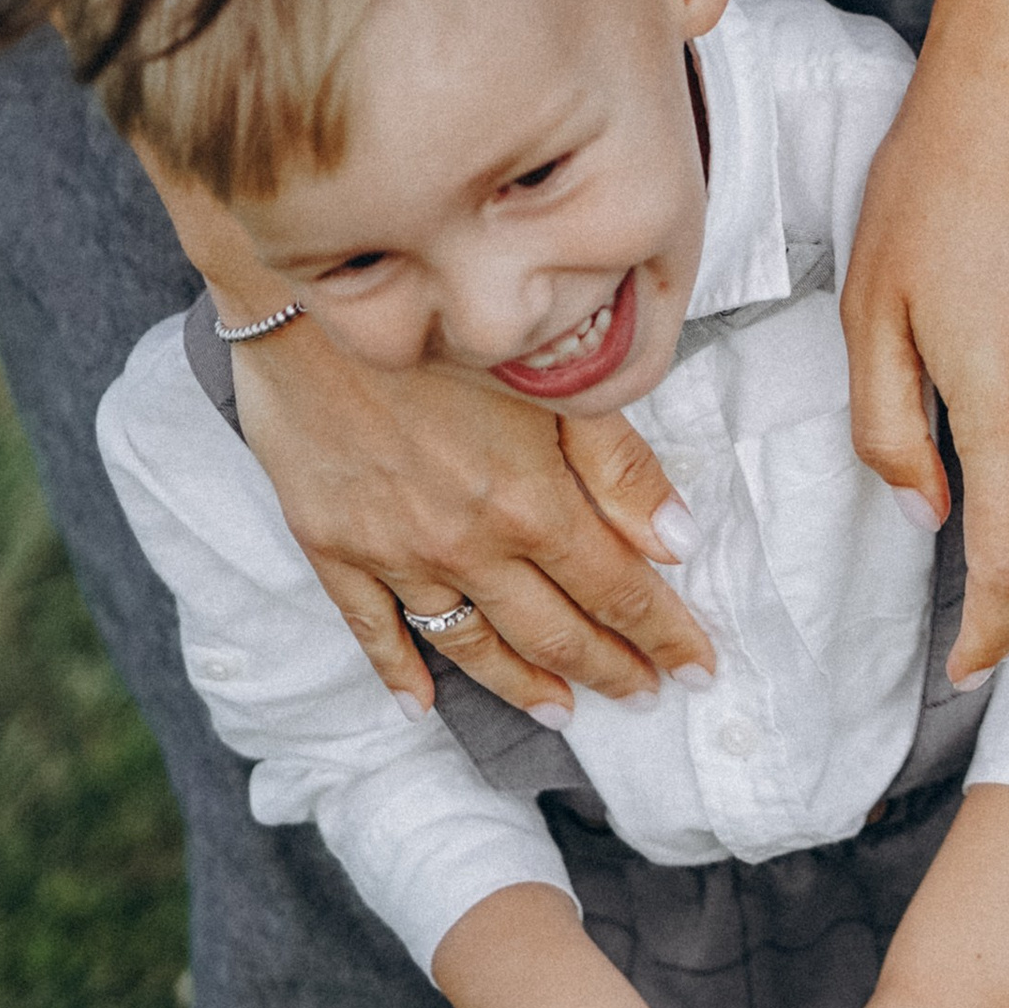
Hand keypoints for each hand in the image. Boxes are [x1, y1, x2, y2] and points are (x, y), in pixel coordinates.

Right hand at [232, 318, 715, 713]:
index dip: (664, 633)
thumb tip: (677, 541)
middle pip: (553, 631)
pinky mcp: (332, 545)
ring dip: (522, 685)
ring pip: (471, 645)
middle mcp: (466, 544)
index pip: (618, 590)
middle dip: (609, 669)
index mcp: (530, 501)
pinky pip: (372, 630)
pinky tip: (422, 703)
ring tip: (563, 710)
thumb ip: (617, 463)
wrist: (310, 297)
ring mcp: (394, 552)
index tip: (698, 666)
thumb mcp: (550, 375)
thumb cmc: (443, 320)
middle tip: (645, 695)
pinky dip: (400, 672)